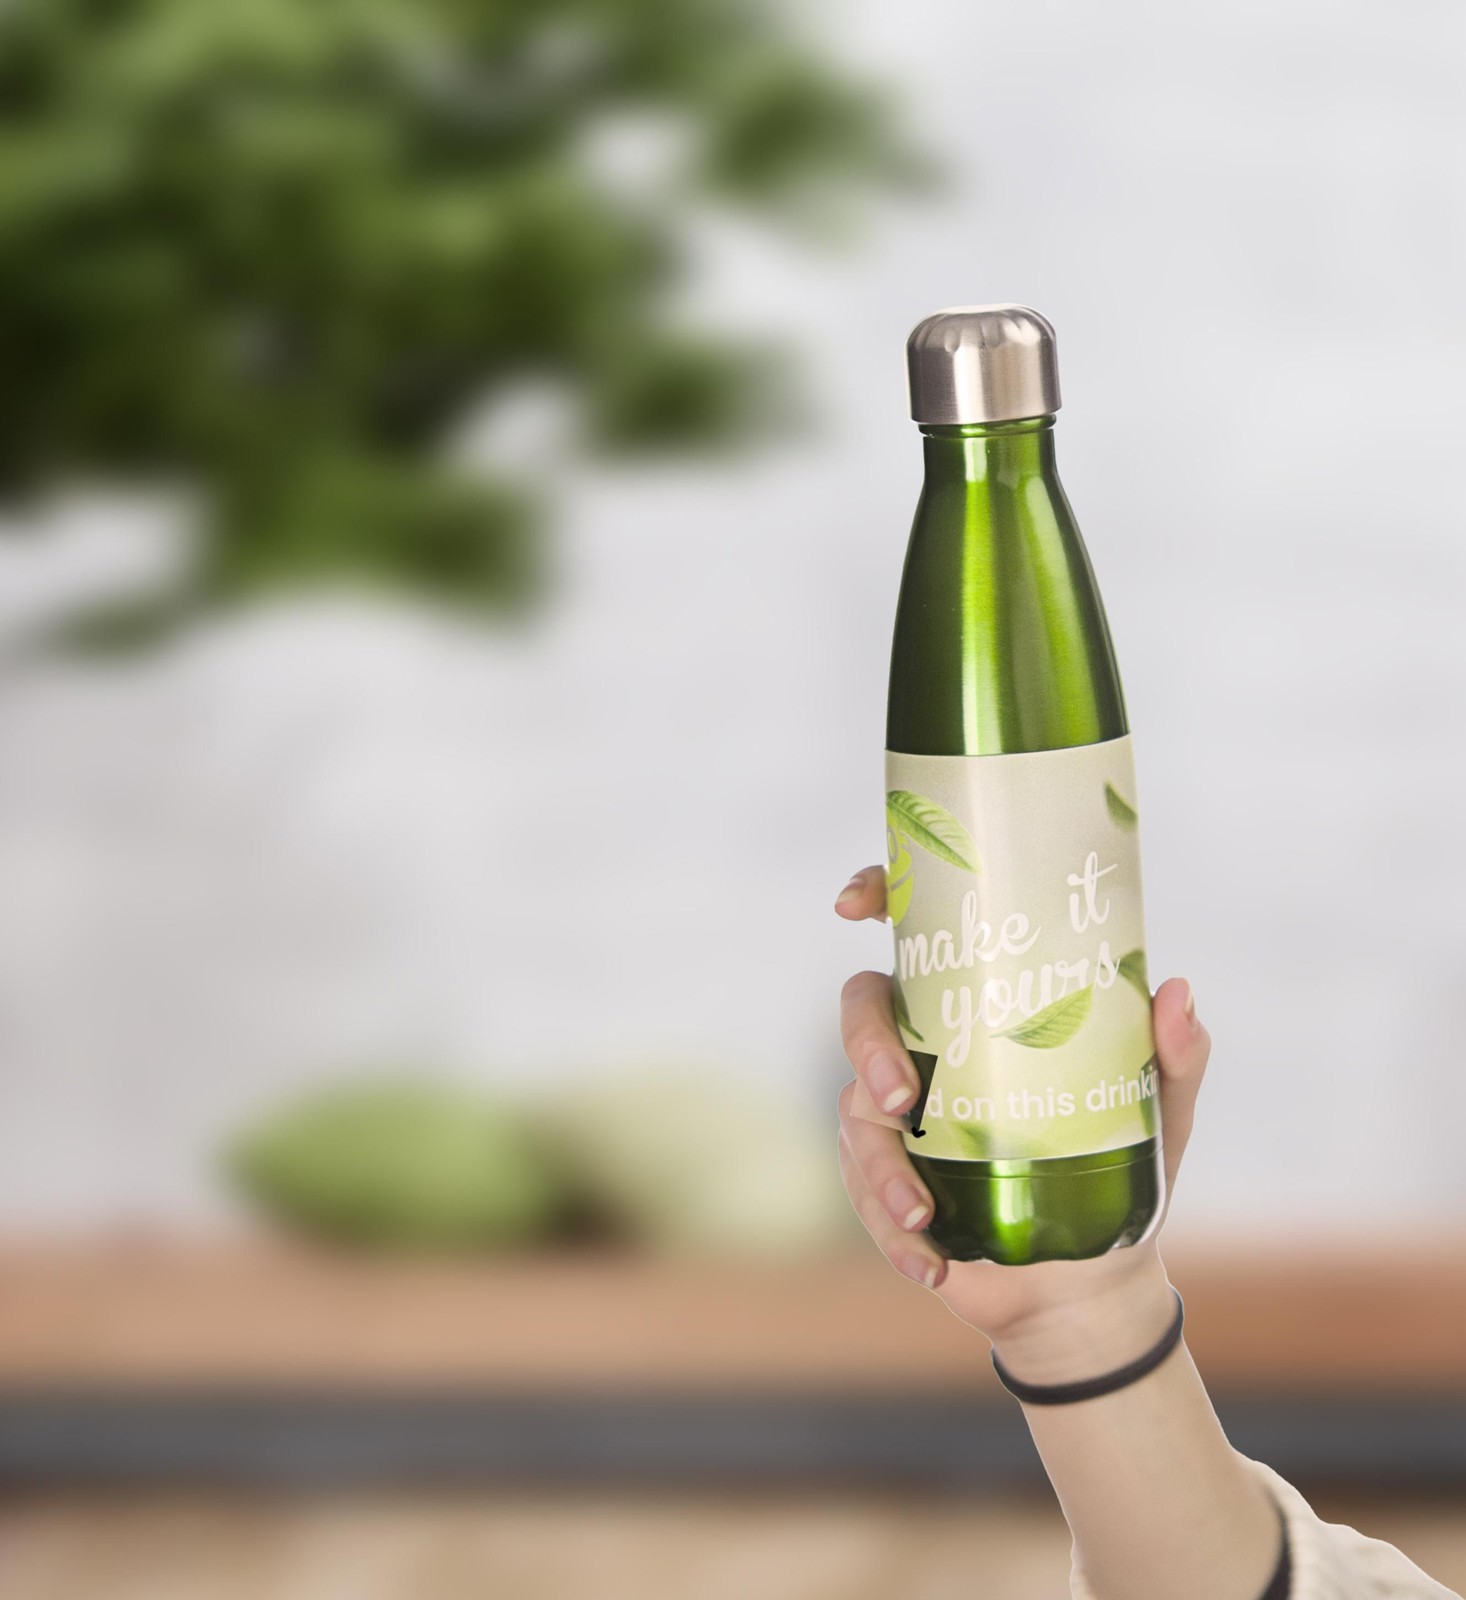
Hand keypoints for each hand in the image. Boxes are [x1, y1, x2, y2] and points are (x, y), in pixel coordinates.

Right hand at [834, 865, 1211, 1379]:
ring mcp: (895, 1118)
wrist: (1091, 1282)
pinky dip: (892, 1233)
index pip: (912, 934)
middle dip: (867, 1048)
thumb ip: (1173, 1056)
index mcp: (977, 1007)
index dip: (873, 899)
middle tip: (905, 1100)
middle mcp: (925, 1049)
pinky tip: (930, 1262)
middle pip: (860, 1012)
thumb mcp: (1158, 1113)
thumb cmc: (1119, 1172)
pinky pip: (861, 1193)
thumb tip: (1177, 992)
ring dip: (880, 1167)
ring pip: (854, 1113)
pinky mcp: (881, 1184)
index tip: (851, 905)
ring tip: (921, 1214)